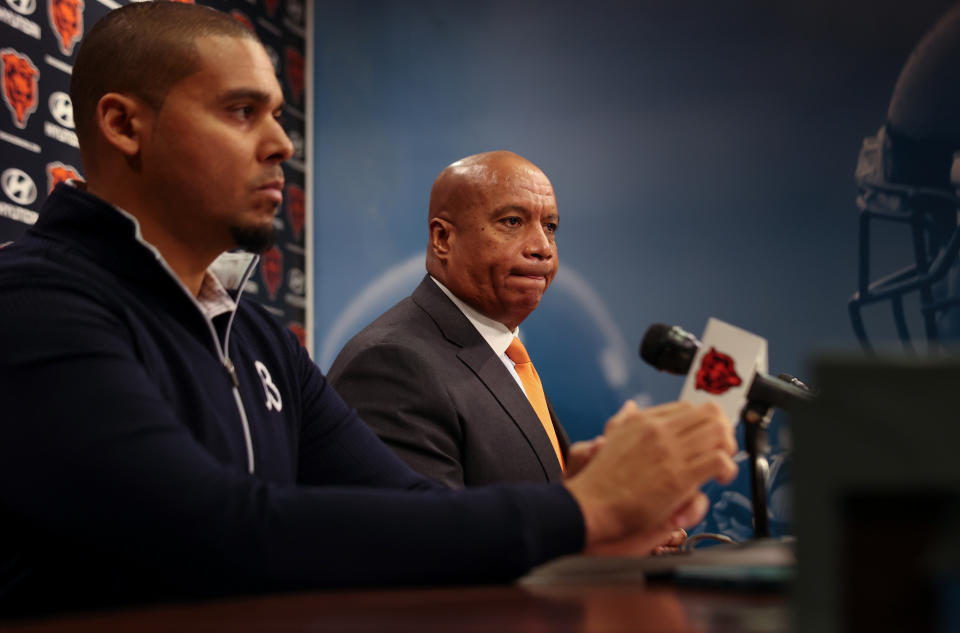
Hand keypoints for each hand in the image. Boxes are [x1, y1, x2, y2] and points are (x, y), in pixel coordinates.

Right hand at [563, 400, 736, 550]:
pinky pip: (719, 460)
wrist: (590, 505)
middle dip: (723, 431)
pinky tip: (719, 479)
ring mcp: (670, 452)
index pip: (688, 408)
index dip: (704, 423)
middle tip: (721, 450)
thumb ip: (623, 420)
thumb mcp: (610, 438)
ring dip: (727, 449)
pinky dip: (728, 469)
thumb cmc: (600, 480)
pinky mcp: (679, 477)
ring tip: (721, 466)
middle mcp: (659, 431)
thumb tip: (630, 406)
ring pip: (719, 433)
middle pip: (710, 414)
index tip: (706, 439)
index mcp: (644, 421)